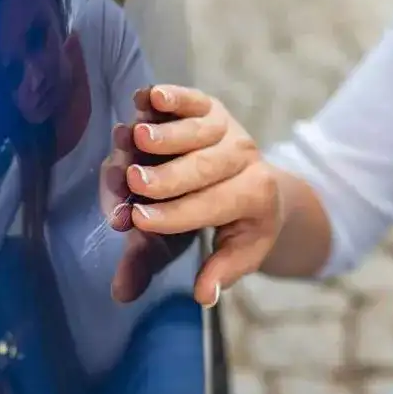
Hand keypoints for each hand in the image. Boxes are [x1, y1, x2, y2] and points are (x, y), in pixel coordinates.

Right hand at [101, 85, 280, 306]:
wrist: (258, 183)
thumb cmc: (234, 225)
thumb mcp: (231, 254)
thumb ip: (213, 273)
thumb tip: (203, 297)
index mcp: (256, 196)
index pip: (211, 207)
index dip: (172, 215)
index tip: (138, 220)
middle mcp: (246, 157)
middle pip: (202, 167)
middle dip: (165, 177)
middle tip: (134, 183)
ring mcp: (228, 128)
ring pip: (195, 129)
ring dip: (162, 135)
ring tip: (134, 139)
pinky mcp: (210, 106)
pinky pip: (191, 99)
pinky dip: (169, 96)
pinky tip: (146, 97)